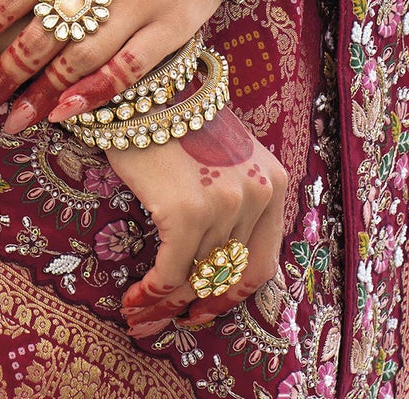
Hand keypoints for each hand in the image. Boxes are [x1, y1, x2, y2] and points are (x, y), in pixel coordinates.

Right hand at [108, 109, 287, 339]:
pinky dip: (151, 293)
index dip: (231, 296)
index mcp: (274, 183)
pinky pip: (170, 272)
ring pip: (196, 277)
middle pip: (227, 276)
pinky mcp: (186, 210)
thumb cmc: (179, 124)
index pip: (261, 263)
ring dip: (165, 303)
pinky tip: (134, 298)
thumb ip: (237, 205)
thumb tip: (217, 272)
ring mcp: (224, 203)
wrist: (146, 88)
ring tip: (139, 311)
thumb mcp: (227, 160)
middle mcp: (257, 194)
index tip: (206, 309)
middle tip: (168, 320)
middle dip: (197, 306)